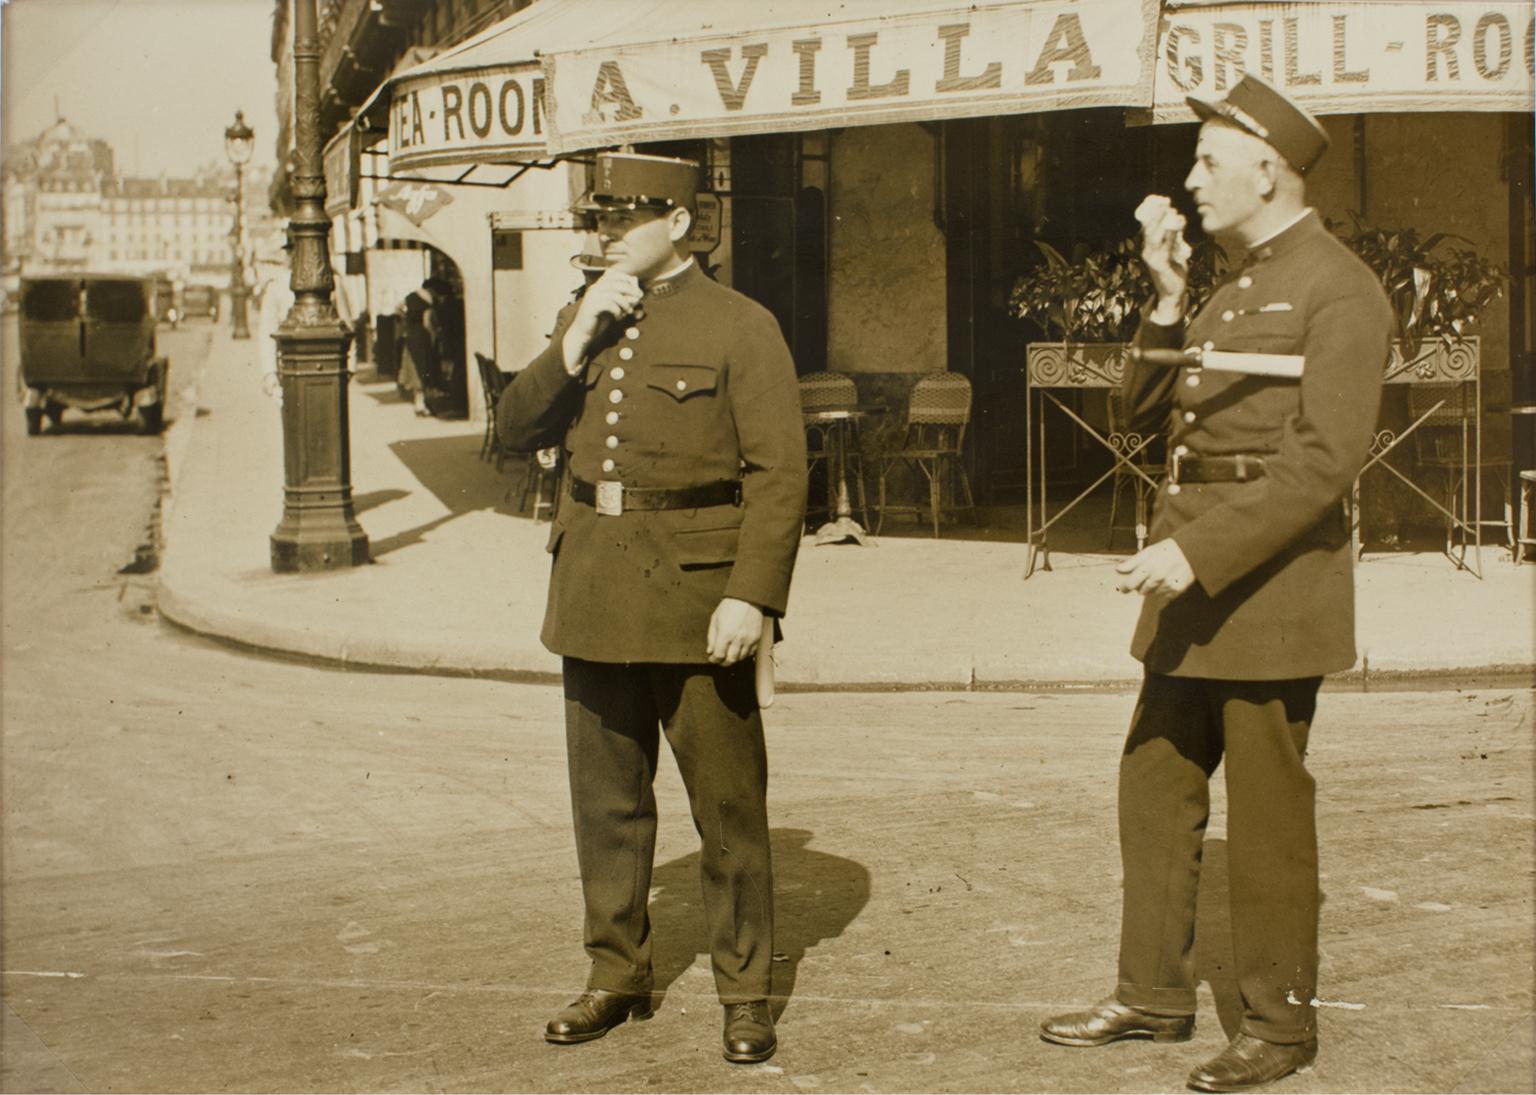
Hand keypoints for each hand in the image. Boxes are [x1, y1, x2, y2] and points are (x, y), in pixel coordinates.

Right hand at [561, 269, 642, 372]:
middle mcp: (594, 288)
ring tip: (629, 312)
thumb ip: (624, 301)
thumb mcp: (614, 309)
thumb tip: (637, 297)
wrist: (584, 333)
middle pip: (616, 283)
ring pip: (615, 294)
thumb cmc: (599, 320)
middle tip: (639, 299)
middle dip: (631, 290)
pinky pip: (610, 305)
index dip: (627, 280)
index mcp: (598, 286)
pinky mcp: (592, 307)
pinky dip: (618, 311)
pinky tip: (618, 317)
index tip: (636, 290)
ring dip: (626, 303)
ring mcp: (592, 297)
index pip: (613, 274)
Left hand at [706, 597, 763, 666]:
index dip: (714, 659)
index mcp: (726, 634)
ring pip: (741, 658)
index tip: (712, 658)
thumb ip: (711, 637)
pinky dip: (744, 654)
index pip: (719, 656)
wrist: (747, 598)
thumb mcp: (715, 619)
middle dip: (723, 662)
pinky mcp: (757, 638)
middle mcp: (738, 639)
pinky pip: (750, 653)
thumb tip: (710, 651)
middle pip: (730, 660)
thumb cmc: (730, 606)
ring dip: (733, 658)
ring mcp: (749, 640)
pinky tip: (739, 649)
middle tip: (720, 659)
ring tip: (729, 653)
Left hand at [1115, 539, 1195, 599]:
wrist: (1193, 551)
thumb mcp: (1149, 551)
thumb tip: (1118, 569)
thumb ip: (1132, 562)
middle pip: (1141, 591)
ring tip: (1159, 575)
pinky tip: (1168, 579)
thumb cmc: (1169, 549)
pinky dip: (1163, 590)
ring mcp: (1168, 585)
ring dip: (1152, 588)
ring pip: (1152, 594)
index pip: (1131, 584)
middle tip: (1146, 576)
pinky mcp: (1177, 590)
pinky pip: (1164, 596)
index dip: (1125, 587)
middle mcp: (1158, 578)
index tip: (1123, 588)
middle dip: (1140, 585)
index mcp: (1149, 567)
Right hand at [1134, 194, 1190, 316]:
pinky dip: (1169, 236)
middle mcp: (1147, 251)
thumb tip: (1176, 220)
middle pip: (1149, 229)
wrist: (1173, 293)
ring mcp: (1151, 259)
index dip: (1152, 213)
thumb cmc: (1174, 271)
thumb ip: (1174, 237)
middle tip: (1166, 202)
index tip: (1160, 200)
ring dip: (1162, 222)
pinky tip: (1176, 227)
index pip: (1147, 226)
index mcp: (1150, 247)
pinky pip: (1164, 248)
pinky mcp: (1159, 266)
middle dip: (1156, 214)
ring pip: (1154, 237)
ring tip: (1171, 211)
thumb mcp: (1174, 250)